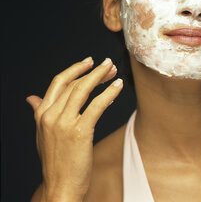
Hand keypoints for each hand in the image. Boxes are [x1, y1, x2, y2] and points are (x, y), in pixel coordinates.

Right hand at [26, 57, 122, 201]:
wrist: (60, 188)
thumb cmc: (56, 161)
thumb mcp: (42, 135)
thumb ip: (40, 113)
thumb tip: (32, 98)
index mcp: (42, 114)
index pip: (59, 82)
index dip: (75, 69)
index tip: (89, 62)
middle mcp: (51, 115)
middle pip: (75, 84)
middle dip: (94, 72)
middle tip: (109, 65)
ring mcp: (64, 123)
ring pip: (84, 90)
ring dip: (101, 76)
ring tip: (114, 70)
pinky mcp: (80, 131)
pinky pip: (97, 105)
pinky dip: (109, 93)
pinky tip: (119, 86)